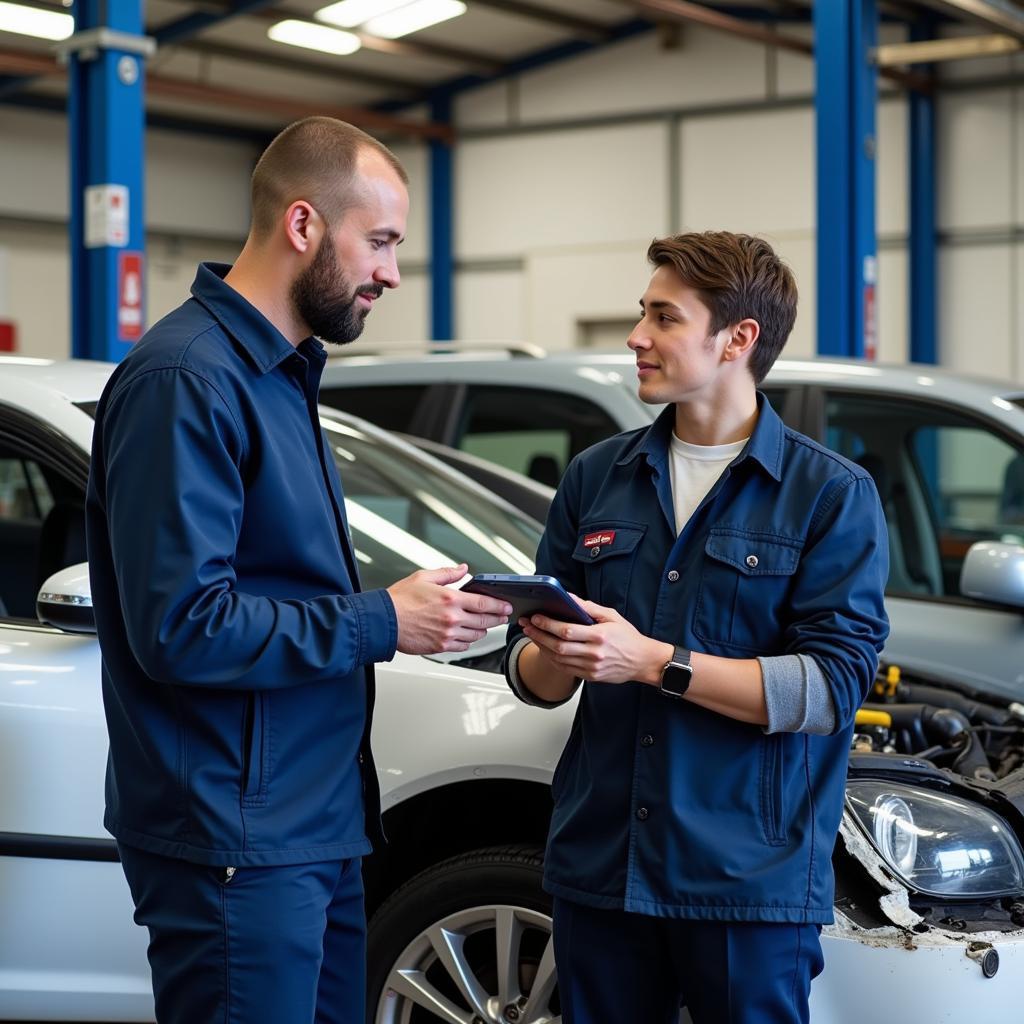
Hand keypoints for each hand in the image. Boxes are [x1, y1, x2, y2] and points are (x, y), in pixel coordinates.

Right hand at [388, 564, 512, 654]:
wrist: (384, 621)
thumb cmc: (400, 600)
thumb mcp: (424, 577)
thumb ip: (447, 573)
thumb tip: (463, 568)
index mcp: (451, 599)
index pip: (484, 603)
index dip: (500, 605)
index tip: (506, 606)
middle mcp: (452, 618)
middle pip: (484, 621)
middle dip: (497, 619)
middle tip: (502, 617)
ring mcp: (447, 635)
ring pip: (475, 636)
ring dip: (483, 631)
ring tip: (484, 626)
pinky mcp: (440, 647)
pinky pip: (462, 647)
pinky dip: (468, 641)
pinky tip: (467, 636)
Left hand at [520, 597, 668, 684]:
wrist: (642, 662)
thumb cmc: (628, 637)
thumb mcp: (611, 616)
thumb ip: (588, 607)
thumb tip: (568, 597)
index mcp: (600, 636)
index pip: (566, 630)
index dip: (547, 624)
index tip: (535, 617)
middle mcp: (594, 653)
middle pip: (558, 646)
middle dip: (538, 635)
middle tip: (526, 625)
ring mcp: (591, 667)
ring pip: (558, 659)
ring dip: (541, 647)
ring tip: (532, 635)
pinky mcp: (590, 676)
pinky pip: (565, 669)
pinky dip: (551, 659)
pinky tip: (545, 648)